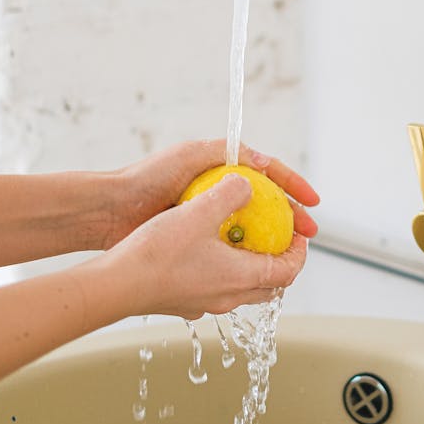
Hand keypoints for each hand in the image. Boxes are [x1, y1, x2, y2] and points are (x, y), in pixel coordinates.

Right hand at [100, 173, 308, 318]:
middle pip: (270, 286)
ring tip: (243, 243)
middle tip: (278, 239)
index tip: (298, 233)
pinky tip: (204, 251)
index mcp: (242, 278)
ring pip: (242, 291)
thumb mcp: (200, 210)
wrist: (116, 283)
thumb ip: (230, 192)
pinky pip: (215, 290)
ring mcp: (204, 305)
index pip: (288, 271)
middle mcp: (228, 298)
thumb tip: (248, 183)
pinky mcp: (183, 305)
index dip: (299, 252)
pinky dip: (223, 273)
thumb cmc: (159, 251)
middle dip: (280, 263)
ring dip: (251, 269)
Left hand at [103, 138, 318, 248]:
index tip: (314, 204)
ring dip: (275, 243)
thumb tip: (264, 163)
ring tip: (290, 255)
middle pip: (268, 207)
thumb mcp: (190, 155)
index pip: (269, 176)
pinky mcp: (196, 243)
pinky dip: (248, 258)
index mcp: (221, 169)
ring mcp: (209, 221)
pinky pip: (230, 252)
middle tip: (309, 235)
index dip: (295, 188)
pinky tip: (259, 269)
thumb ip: (226, 154)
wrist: (109, 211)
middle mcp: (219, 195)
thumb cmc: (146, 179)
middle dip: (293, 219)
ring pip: (254, 232)